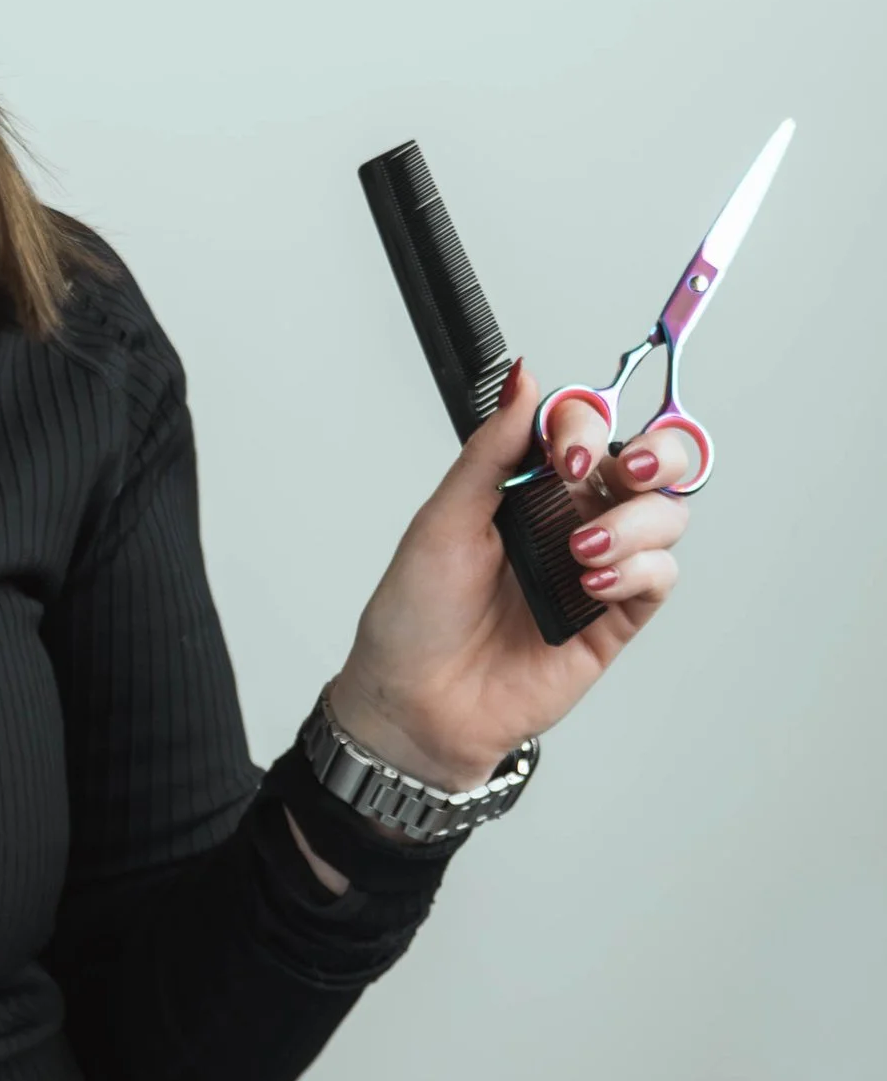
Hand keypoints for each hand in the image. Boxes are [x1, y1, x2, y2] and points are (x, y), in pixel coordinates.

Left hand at [324, 359, 689, 791]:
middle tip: (619, 471)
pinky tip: (592, 585)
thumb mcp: (442, 520)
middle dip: (655, 454)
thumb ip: (492, 449)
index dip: (586, 424)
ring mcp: (597, 567)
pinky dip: (637, 571)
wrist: (415, 703)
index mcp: (528, 485)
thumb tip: (523, 377)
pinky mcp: (613, 620)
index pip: (585, 426)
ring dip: (633, 524)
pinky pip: (658, 578)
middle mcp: (570, 518)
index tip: (563, 452)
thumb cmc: (415, 617)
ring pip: (664, 517)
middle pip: (650, 462)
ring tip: (579, 553)